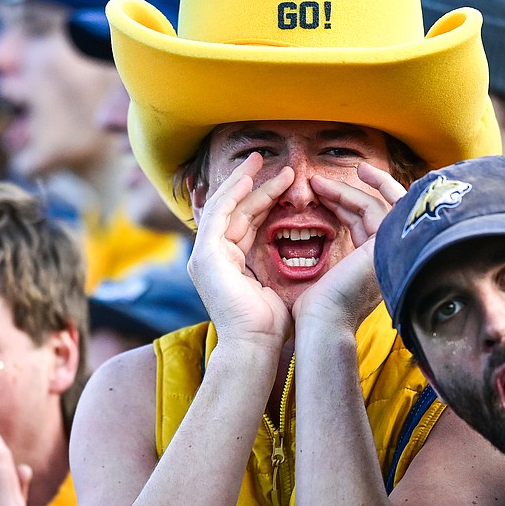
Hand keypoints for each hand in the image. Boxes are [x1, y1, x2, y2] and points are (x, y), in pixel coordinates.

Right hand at [188, 152, 293, 346]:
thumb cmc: (271, 326)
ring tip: (260, 161)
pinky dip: (233, 194)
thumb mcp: (276, 287)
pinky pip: (220, 214)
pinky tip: (249, 179)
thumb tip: (300, 256)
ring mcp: (204, 255)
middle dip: (248, 182)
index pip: (242, 221)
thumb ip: (278, 266)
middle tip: (264, 159)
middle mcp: (211, 256)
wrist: (255, 346)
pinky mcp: (206, 255)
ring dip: (243, 182)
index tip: (280, 181)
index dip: (259, 198)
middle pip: (231, 209)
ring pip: (224, 206)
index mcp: (227, 264)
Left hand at [292, 162, 406, 331]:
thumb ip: (337, 255)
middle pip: (377, 212)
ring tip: (316, 182)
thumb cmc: (317, 311)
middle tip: (320, 180)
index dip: (349, 205)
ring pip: (379, 206)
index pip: (369, 225)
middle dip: (348, 193)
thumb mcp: (328, 276)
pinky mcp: (387, 243)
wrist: (323, 324)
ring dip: (347, 190)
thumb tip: (321, 234)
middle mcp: (391, 257)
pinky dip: (364, 190)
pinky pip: (380, 206)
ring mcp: (394, 251)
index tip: (326, 191)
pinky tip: (343, 181)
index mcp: (377, 265)